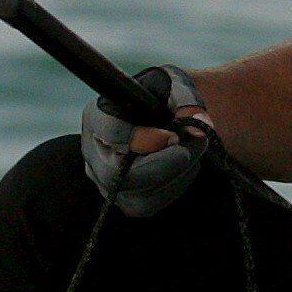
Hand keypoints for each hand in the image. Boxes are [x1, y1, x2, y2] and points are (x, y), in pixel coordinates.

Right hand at [79, 66, 214, 217]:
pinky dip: (174, 188)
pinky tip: (185, 168)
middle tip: (194, 146)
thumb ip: (186, 100)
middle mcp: (93, 152)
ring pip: (136, 195)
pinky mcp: (122, 199)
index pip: (109, 134)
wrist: (164, 116)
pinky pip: (147, 206)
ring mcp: (104, 180)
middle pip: (117, 174)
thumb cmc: (164, 97)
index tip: (173, 136)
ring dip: (176, 176)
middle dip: (164, 164)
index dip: (144, 139)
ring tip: (193, 152)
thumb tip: (198, 124)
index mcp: (98, 116)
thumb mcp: (174, 85)